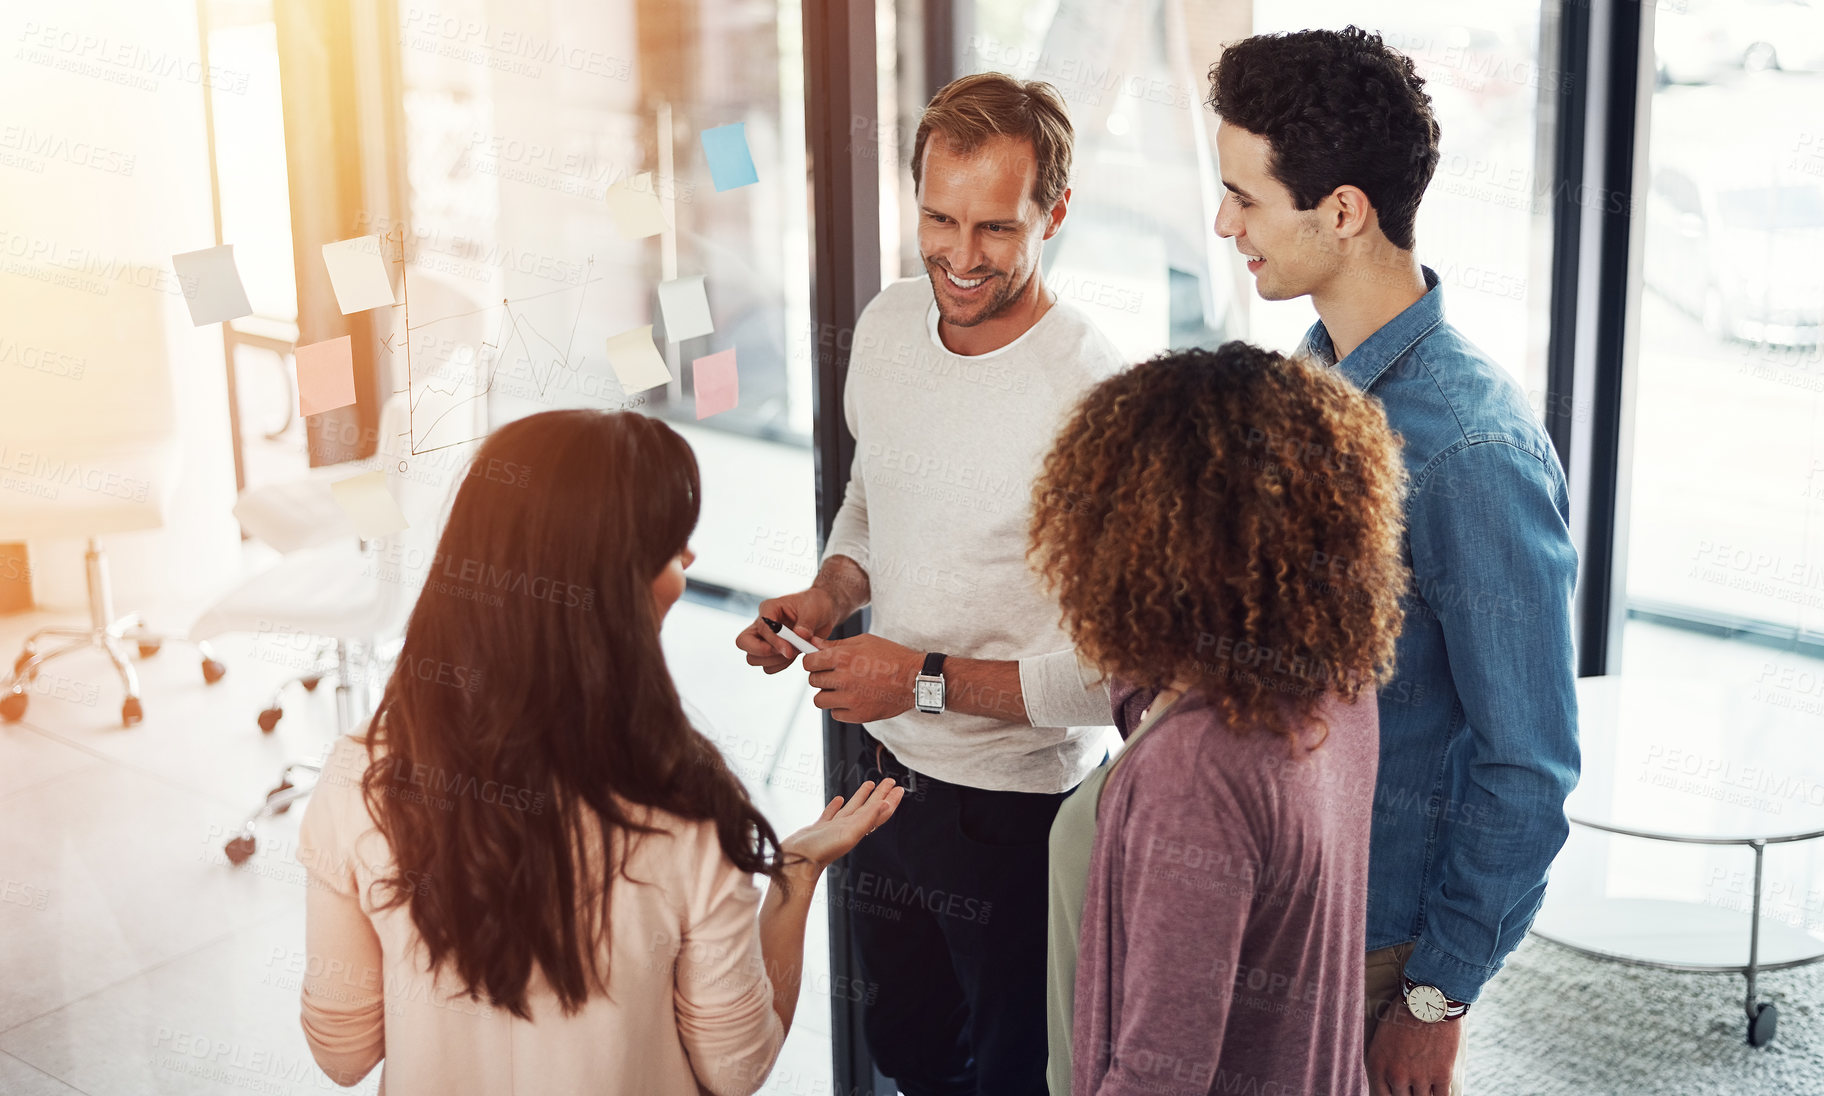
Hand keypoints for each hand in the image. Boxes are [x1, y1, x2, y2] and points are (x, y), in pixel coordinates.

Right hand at [735, 587, 838, 673]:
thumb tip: (799, 635)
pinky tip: (794, 656)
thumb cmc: (815, 605)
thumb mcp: (814, 610)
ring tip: (794, 652)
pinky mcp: (772, 651)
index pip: (761, 627)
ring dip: (773, 661)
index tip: (789, 650)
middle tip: (786, 652)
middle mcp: (762, 624)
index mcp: (769, 608)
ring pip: (753, 658)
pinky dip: (780, 666)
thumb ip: (807, 622)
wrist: (822, 613)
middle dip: (763, 653)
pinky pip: (768, 667)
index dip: (773, 641)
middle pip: (743, 643)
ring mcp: (764, 639)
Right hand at [780, 778, 904, 871]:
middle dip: (880, 794)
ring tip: (869, 784)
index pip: (879, 811)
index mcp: (857, 828)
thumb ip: (867, 819)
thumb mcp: (849, 833)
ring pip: (852, 809)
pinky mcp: (818, 828)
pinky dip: (836, 806)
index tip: (899, 788)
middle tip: (890, 781)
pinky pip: (830, 814)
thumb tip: (885, 805)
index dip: (890, 800)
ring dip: (862, 797)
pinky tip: (839, 800)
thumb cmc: (822, 851)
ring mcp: (833, 828)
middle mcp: (848, 828)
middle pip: (869, 807)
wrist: (796, 862)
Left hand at [802, 633, 920, 722]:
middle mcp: (844, 679)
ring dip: (828, 694)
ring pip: (820, 700)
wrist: (915, 679)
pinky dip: (841, 708)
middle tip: (834, 675)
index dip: (811, 662)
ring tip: (842, 689)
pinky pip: (835, 714)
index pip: (809, 662)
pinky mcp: (858, 715)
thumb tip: (814, 644)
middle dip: (820, 677)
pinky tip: (854, 699)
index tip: (816, 663)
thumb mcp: (865, 641)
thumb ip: (836, 644)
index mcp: (844, 657)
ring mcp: (850, 699)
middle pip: (813, 681)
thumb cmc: (892, 657)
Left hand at [1366, 1001, 1461, 1095]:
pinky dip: (1441, 1095)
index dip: (1392, 1095)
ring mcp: (1419, 1078)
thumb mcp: (1381, 1036)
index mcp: (1377, 1065)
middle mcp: (1396, 1076)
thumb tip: (1389, 1079)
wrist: (1428, 1000)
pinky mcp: (1441, 1075)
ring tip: (1427, 1084)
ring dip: (1425, 1093)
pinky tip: (1440, 1089)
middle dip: (1408, 1093)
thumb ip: (1383, 1060)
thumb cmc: (1403, 1012)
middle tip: (1415, 1085)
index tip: (1398, 1093)